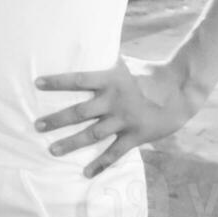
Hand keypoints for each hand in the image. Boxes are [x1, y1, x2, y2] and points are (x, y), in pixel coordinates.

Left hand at [33, 56, 206, 177]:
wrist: (180, 89)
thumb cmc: (149, 73)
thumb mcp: (125, 64)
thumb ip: (105, 62)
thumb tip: (87, 44)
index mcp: (110, 80)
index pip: (78, 79)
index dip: (58, 82)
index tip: (37, 83)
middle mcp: (114, 101)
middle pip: (80, 112)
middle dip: (57, 120)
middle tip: (37, 126)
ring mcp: (124, 120)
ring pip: (92, 135)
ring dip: (71, 143)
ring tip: (52, 150)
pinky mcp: (135, 136)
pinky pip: (115, 153)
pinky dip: (100, 163)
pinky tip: (86, 172)